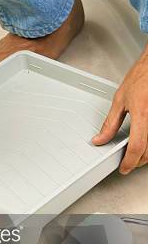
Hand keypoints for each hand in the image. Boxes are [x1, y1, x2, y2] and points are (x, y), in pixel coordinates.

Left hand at [93, 50, 147, 174]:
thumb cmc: (142, 76)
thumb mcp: (120, 100)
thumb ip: (110, 123)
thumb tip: (100, 139)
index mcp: (143, 115)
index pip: (137, 147)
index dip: (130, 162)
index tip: (124, 168)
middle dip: (138, 161)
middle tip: (128, 161)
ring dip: (146, 154)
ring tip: (136, 152)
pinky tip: (145, 141)